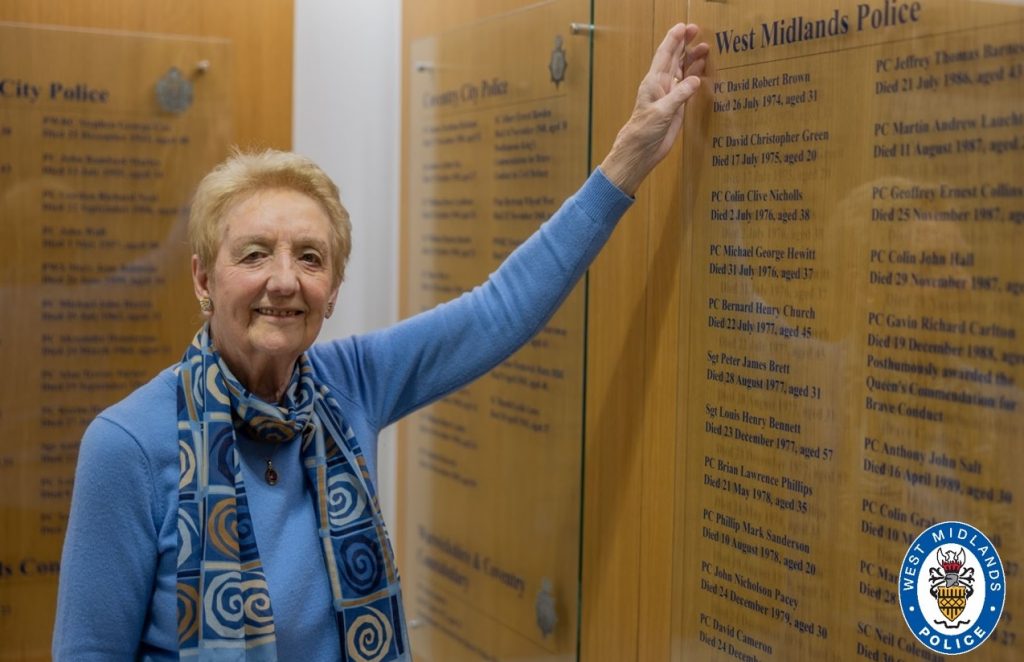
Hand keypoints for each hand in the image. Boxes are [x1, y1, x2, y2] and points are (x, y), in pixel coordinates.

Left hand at [599, 23, 708, 194]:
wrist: (640, 151)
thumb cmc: (644, 130)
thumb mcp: (661, 112)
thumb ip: (678, 95)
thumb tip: (695, 80)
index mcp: (653, 82)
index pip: (664, 55)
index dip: (673, 40)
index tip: (684, 27)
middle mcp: (661, 85)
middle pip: (674, 59)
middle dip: (684, 43)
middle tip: (697, 30)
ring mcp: (669, 95)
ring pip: (681, 71)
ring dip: (692, 58)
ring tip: (706, 47)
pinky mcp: (676, 106)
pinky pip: (687, 87)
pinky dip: (695, 76)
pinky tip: (702, 69)